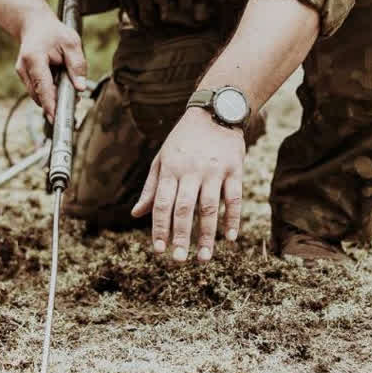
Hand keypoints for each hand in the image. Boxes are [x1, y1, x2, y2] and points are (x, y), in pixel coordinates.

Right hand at [15, 13, 88, 123]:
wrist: (34, 24)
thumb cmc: (54, 32)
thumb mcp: (71, 43)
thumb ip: (77, 65)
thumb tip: (81, 88)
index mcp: (34, 58)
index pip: (43, 87)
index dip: (50, 105)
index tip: (56, 119)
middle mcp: (24, 68)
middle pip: (40, 95)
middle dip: (56, 102)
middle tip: (76, 101)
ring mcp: (22, 73)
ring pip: (38, 94)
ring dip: (53, 96)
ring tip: (69, 86)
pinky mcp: (24, 76)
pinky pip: (37, 89)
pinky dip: (49, 90)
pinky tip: (59, 81)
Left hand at [131, 108, 243, 262]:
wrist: (215, 112)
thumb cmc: (183, 140)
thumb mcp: (162, 159)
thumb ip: (152, 188)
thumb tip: (136, 214)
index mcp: (170, 169)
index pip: (163, 204)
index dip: (160, 228)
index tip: (159, 251)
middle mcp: (191, 171)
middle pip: (185, 209)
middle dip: (181, 236)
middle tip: (178, 260)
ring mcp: (214, 170)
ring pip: (210, 208)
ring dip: (207, 235)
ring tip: (203, 258)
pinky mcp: (235, 169)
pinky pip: (234, 198)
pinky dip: (233, 218)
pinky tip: (230, 238)